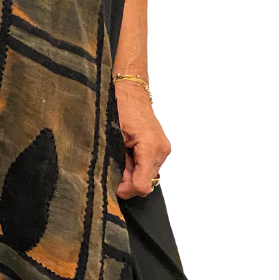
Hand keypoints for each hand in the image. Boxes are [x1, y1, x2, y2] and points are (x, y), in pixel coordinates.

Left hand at [113, 81, 171, 199]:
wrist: (131, 89)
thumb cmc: (119, 108)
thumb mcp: (114, 136)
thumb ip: (118, 161)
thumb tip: (118, 184)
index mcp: (150, 147)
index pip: (143, 184)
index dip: (127, 190)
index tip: (115, 188)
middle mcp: (162, 150)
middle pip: (148, 183)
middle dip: (130, 183)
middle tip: (114, 174)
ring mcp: (164, 149)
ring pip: (150, 176)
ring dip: (134, 175)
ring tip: (120, 162)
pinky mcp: (162, 147)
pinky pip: (151, 166)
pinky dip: (139, 167)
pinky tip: (128, 158)